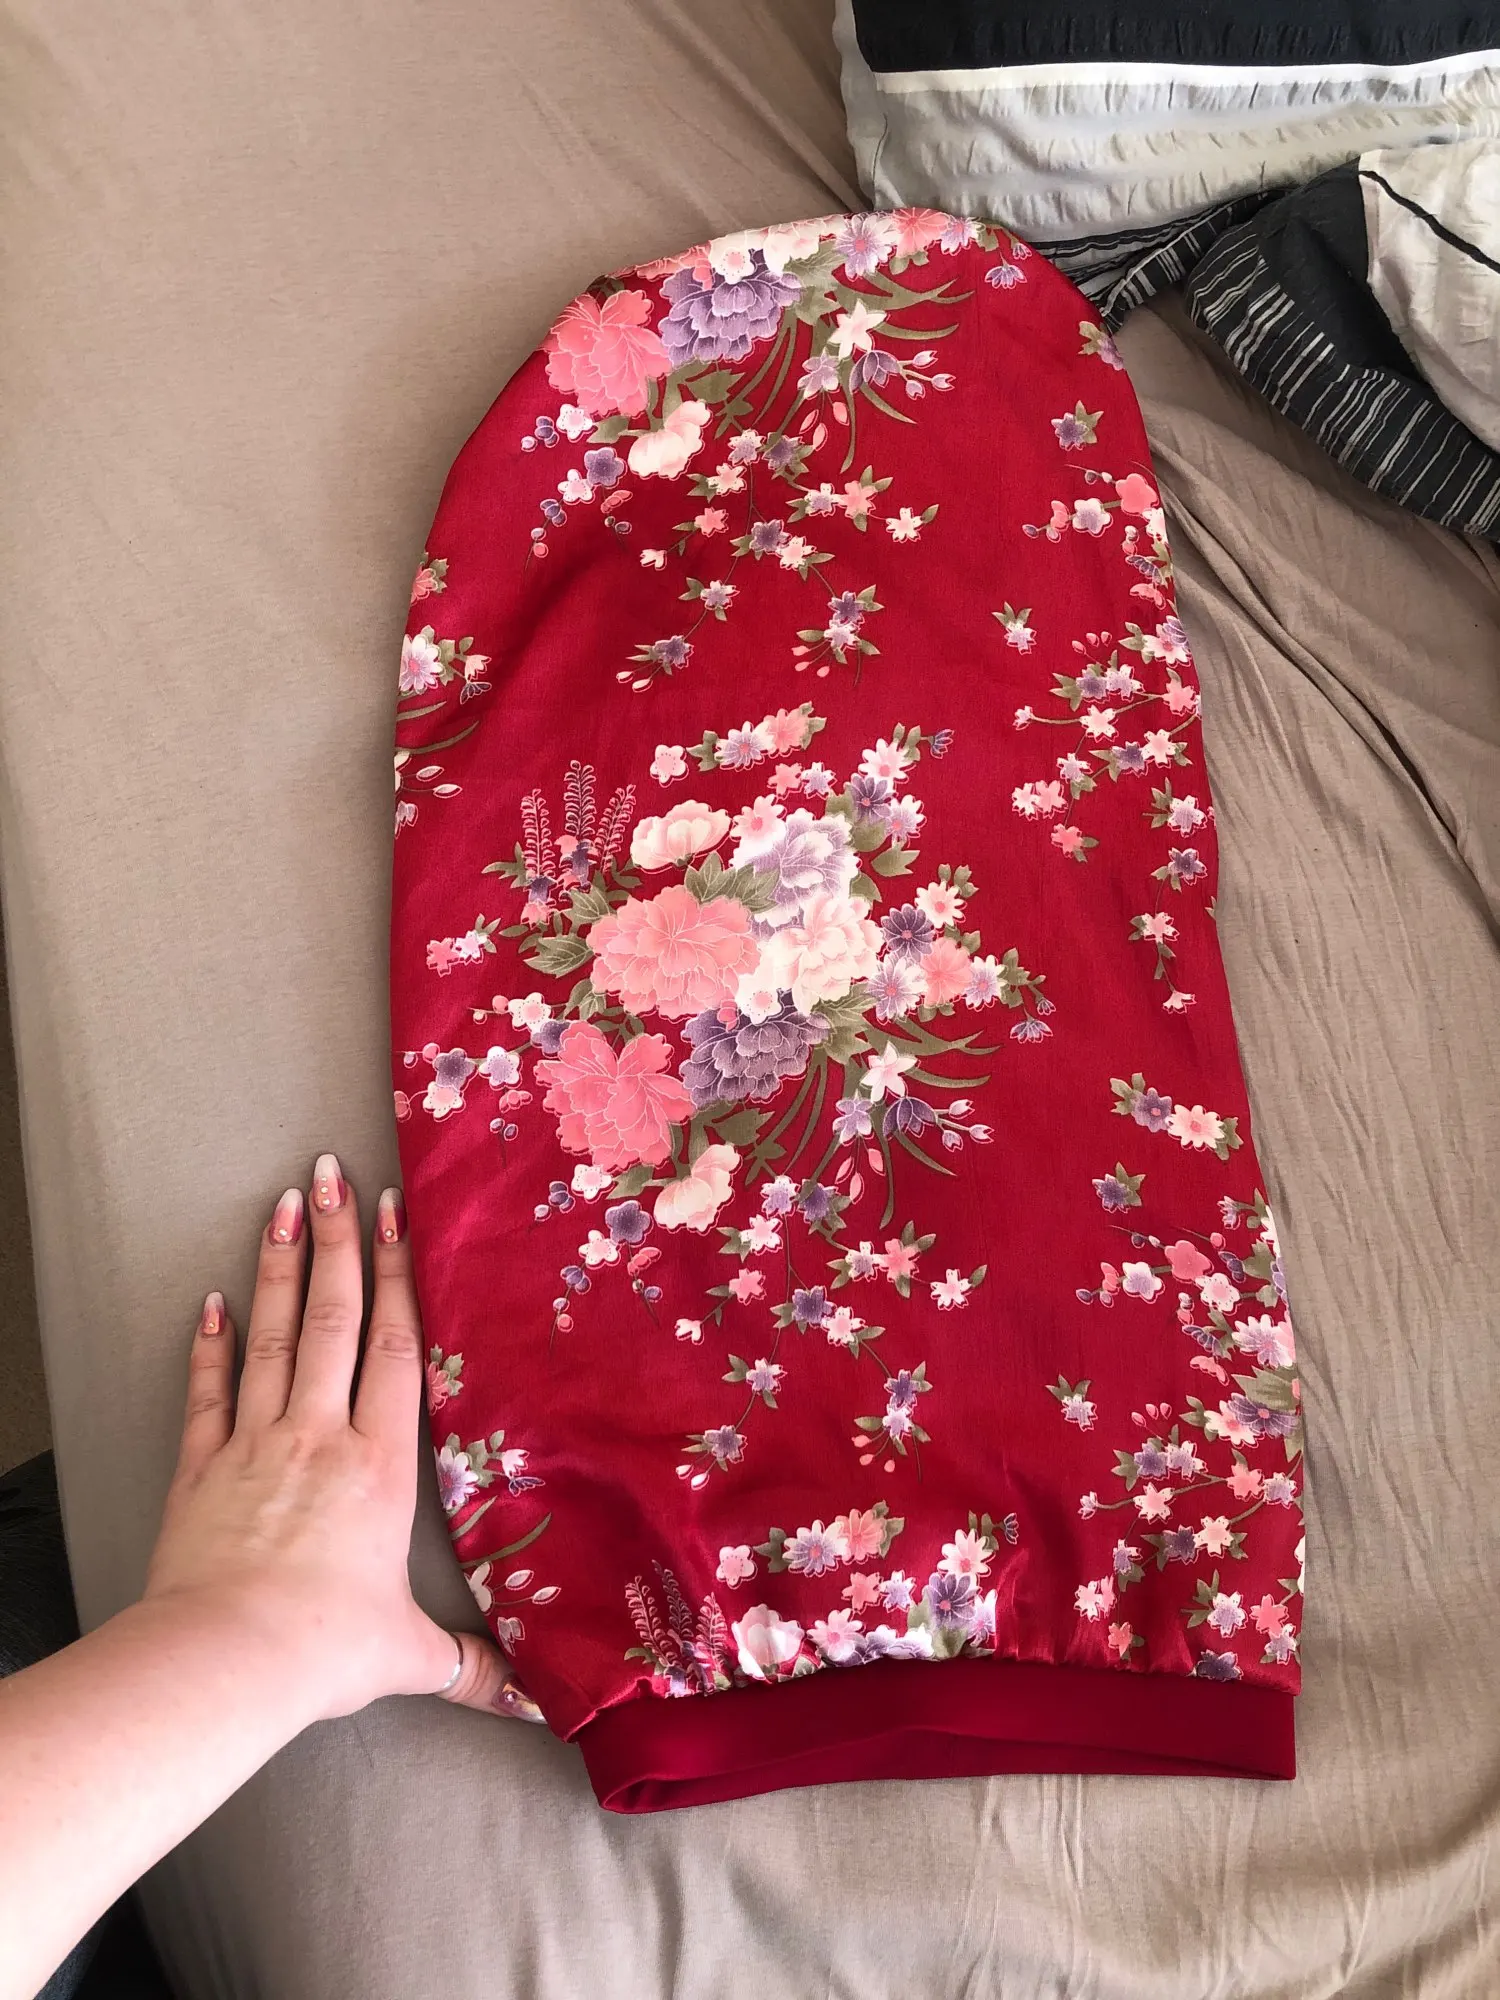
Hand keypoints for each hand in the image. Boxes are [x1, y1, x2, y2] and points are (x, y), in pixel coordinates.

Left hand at [144, 1154, 542, 1725]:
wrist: (226, 1660)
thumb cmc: (324, 1649)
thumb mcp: (407, 1654)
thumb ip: (468, 1666)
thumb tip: (532, 1700)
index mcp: (380, 1466)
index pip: (394, 1349)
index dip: (397, 1276)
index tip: (395, 1215)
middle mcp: (320, 1436)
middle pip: (333, 1320)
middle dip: (337, 1242)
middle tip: (332, 1175)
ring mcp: (254, 1445)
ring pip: (273, 1339)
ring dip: (280, 1269)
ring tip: (283, 1205)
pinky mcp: (200, 1470)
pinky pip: (208, 1394)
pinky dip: (211, 1346)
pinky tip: (214, 1301)